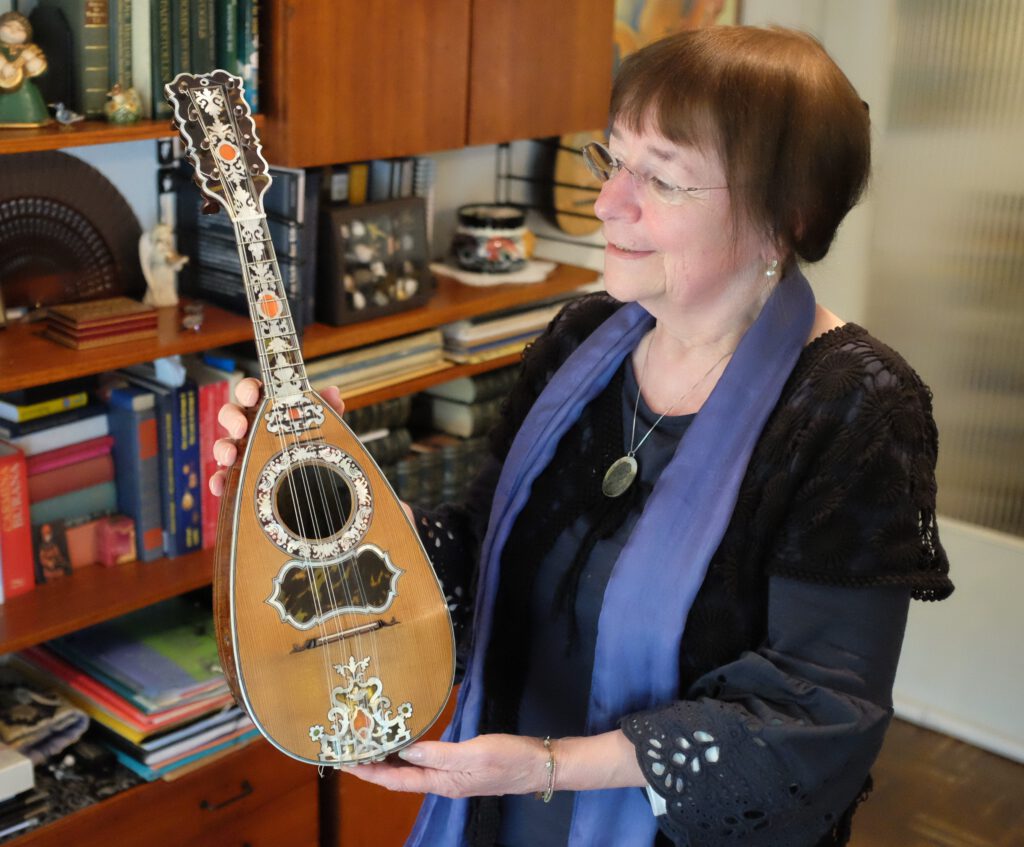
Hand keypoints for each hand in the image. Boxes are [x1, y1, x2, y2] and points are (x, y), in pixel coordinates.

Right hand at [208, 378, 344, 495]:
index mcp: (268, 409)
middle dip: (232, 418)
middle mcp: (251, 427)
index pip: (252, 391)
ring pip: (223, 444)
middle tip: (241, 427)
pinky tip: (220, 485)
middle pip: (230, 414)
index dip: (248, 389)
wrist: (314, 482)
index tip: (253, 396)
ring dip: (223, 448)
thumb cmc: (311, 444)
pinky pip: (223, 477)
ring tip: (231, 456)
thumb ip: (325, 411)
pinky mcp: (240, 476)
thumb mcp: (322, 427)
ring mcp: (242, 451)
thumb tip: (333, 392)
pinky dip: (218, 480)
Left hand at [347, 730, 644, 798]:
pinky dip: (410, 753)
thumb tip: (403, 751)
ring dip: (389, 760)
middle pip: (399, 777)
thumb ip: (438, 754)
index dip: (370, 772)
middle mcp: (443, 781)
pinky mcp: (463, 764)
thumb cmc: (509, 758)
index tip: (344, 763)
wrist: (541, 764)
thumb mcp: (474, 753)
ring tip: (369, 744)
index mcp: (442, 782)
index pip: (396, 780)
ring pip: (412, 769)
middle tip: (349, 750)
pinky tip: (406, 741)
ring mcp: (453, 774)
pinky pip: (427, 761)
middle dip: (373, 767)